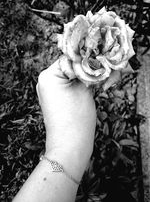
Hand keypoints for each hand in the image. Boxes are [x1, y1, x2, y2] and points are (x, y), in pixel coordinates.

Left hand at [36, 57, 95, 180]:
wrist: (70, 145)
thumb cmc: (77, 117)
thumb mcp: (84, 89)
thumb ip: (86, 71)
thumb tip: (91, 62)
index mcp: (48, 75)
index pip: (70, 57)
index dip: (87, 59)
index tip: (100, 63)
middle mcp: (44, 80)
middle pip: (69, 66)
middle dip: (85, 69)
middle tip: (101, 74)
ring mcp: (47, 90)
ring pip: (69, 75)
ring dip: (83, 77)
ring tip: (97, 83)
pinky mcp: (53, 98)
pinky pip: (67, 85)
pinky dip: (78, 85)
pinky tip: (89, 89)